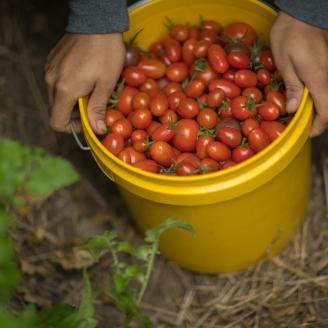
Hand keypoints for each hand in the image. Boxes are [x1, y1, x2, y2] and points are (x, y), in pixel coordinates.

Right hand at [45, 33, 124, 133]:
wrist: (97, 22)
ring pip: (56, 97)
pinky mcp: (51, 62)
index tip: (87, 122)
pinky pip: (55, 83)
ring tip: (89, 91)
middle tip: (92, 106)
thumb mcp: (106, 84)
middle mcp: (51, 81)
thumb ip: (98, 108)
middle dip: (73, 114)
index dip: (72, 128)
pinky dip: (67, 87)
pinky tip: (83, 79)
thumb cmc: (106, 53)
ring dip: (70, 101)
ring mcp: (49, 70)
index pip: (57, 122)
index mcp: (64, 90)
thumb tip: (97, 130)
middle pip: (56, 110)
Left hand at [270, 12, 327, 136]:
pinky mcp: (327, 65)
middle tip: (300, 125)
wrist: (302, 13)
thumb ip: (292, 87)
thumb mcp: (285, 63)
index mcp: (318, 79)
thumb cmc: (290, 36)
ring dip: (318, 109)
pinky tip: (304, 98)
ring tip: (300, 114)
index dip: (318, 127)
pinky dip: (318, 97)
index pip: (326, 112)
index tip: (306, 133)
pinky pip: (326, 87)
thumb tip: (292, 109)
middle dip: (317, 120)